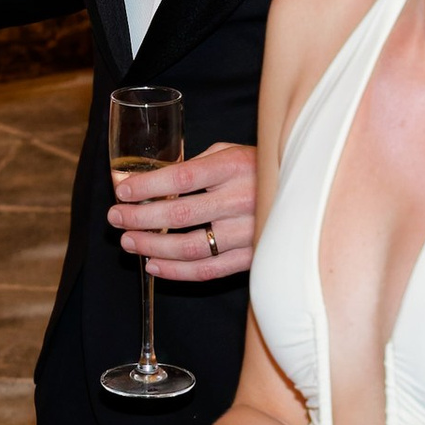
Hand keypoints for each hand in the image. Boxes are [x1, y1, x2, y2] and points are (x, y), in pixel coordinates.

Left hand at [108, 141, 255, 283]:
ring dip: (152, 246)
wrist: (309, 194)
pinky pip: (208, 271)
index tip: (122, 191)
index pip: (182, 177)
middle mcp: (243, 199)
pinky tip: (153, 265)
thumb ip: (198, 165)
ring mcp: (249, 232)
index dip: (147, 186)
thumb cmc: (260, 169)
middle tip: (116, 218)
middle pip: (181, 213)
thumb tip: (155, 180)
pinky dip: (176, 271)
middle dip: (140, 217)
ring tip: (128, 242)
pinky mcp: (253, 258)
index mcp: (234, 166)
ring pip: (191, 247)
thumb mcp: (232, 152)